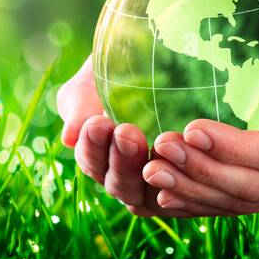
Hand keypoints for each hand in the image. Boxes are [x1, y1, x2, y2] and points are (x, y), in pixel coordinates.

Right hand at [57, 57, 187, 216]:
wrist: (163, 60)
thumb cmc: (121, 70)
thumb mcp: (95, 79)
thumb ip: (78, 103)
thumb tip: (70, 138)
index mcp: (98, 154)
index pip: (91, 160)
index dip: (92, 147)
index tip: (99, 123)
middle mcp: (124, 176)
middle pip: (117, 184)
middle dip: (121, 160)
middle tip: (127, 133)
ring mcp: (156, 185)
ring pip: (146, 196)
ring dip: (150, 173)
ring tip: (158, 146)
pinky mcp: (187, 185)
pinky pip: (182, 198)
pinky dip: (182, 187)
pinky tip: (188, 162)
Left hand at [142, 23, 258, 215]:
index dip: (232, 149)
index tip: (190, 130)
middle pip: (253, 187)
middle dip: (201, 172)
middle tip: (158, 151)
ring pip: (241, 202)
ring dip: (194, 190)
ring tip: (151, 173)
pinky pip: (239, 205)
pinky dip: (202, 202)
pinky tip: (168, 195)